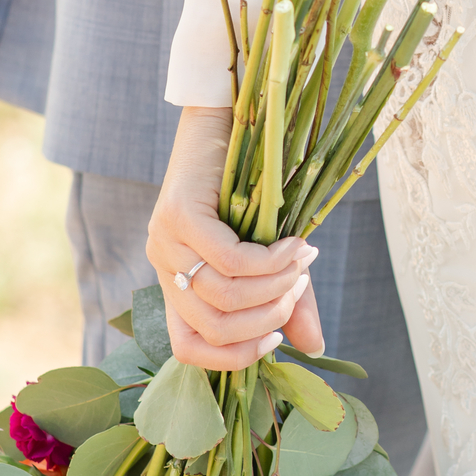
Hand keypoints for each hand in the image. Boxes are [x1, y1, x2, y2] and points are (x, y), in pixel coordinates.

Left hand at [146, 106, 324, 370]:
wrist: (229, 117)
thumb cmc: (252, 187)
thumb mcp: (270, 252)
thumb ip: (286, 299)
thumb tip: (312, 346)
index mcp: (177, 283)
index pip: (188, 350)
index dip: (234, 358)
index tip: (276, 337)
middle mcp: (163, 268)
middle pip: (215, 329)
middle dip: (269, 317)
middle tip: (300, 284)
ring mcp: (165, 242)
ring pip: (225, 297)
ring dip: (276, 287)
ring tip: (303, 260)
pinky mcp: (179, 217)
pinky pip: (230, 262)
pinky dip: (272, 262)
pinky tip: (295, 246)